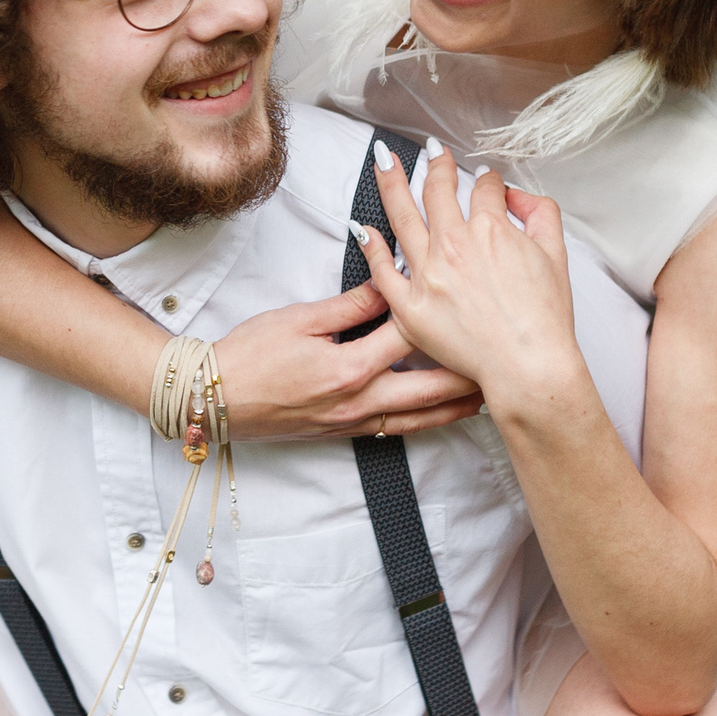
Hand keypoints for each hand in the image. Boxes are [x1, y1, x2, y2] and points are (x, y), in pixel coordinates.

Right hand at [212, 286, 483, 437]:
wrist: (214, 400)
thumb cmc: (250, 356)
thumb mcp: (299, 319)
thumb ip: (351, 304)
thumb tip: (389, 282)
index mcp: (350, 368)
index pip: (409, 338)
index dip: (439, 316)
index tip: (465, 300)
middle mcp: (359, 401)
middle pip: (431, 388)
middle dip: (469, 373)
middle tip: (502, 357)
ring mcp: (354, 422)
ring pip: (421, 418)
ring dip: (457, 405)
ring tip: (490, 392)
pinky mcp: (346, 432)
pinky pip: (399, 430)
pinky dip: (427, 421)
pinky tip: (443, 413)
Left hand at [363, 140, 584, 404]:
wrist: (528, 366)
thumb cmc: (544, 319)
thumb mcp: (556, 255)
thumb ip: (540, 213)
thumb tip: (516, 195)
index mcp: (490, 230)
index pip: (484, 189)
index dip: (488, 180)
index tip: (486, 180)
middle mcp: (453, 246)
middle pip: (437, 191)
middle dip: (436, 165)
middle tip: (432, 152)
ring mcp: (428, 276)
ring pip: (402, 217)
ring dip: (391, 183)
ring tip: (382, 161)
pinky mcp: (410, 307)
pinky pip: (382, 271)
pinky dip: (371, 246)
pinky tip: (364, 228)